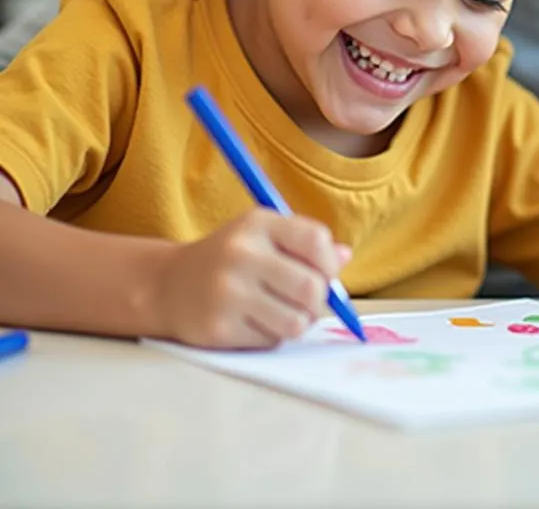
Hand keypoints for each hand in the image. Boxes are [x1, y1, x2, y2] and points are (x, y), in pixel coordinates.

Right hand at [149, 209, 350, 348]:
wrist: (168, 285)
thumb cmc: (231, 257)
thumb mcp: (264, 235)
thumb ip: (305, 243)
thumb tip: (344, 257)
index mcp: (257, 224)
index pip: (315, 241)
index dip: (330, 262)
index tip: (326, 271)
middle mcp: (241, 255)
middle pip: (311, 287)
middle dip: (319, 299)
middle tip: (308, 299)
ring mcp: (228, 293)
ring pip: (296, 321)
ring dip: (299, 321)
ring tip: (284, 311)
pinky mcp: (219, 329)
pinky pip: (272, 340)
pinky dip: (273, 335)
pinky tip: (255, 321)